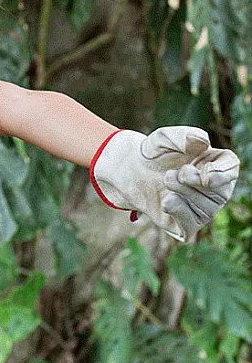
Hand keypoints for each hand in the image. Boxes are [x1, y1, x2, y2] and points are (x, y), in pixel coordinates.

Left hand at [91, 127, 238, 241]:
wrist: (130, 170)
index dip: (223, 173)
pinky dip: (178, 212)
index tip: (207, 175)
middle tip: (172, 173)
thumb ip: (181, 136)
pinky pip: (191, 226)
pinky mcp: (186, 224)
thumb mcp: (162, 138)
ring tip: (166, 179)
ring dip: (182, 192)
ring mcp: (202, 208)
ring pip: (206, 209)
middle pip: (221, 191)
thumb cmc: (153, 153)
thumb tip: (203, 141)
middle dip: (196, 183)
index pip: (231, 168)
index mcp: (214, 163)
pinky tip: (166, 200)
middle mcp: (214, 188)